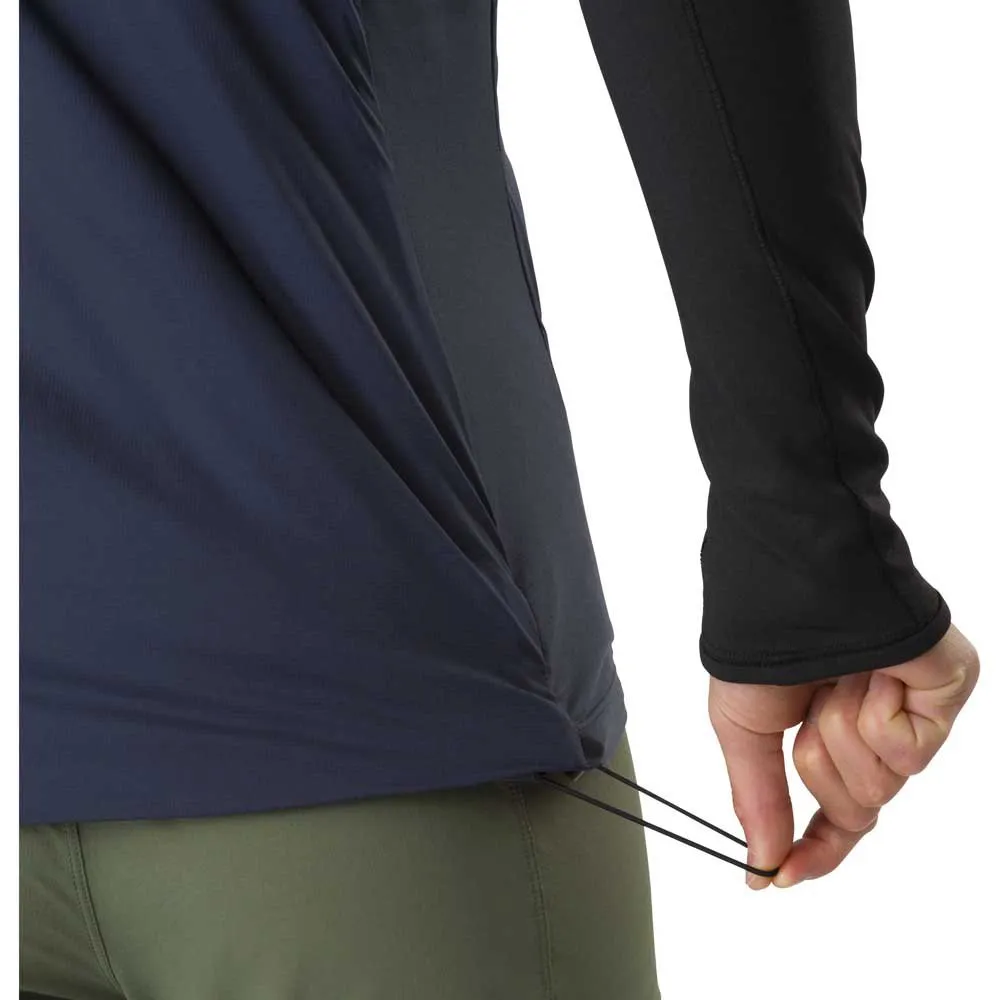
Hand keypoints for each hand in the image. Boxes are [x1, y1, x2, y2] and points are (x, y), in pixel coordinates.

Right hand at [707, 622, 978, 888]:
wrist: (793, 590)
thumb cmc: (763, 644)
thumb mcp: (743, 729)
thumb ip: (757, 802)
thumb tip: (760, 867)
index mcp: (830, 735)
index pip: (836, 815)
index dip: (815, 848)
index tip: (782, 876)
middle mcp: (875, 731)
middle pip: (855, 808)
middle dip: (820, 765)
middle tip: (809, 710)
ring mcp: (914, 715)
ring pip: (879, 784)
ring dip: (841, 733)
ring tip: (839, 679)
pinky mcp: (945, 697)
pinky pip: (907, 752)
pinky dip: (875, 715)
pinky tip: (873, 674)